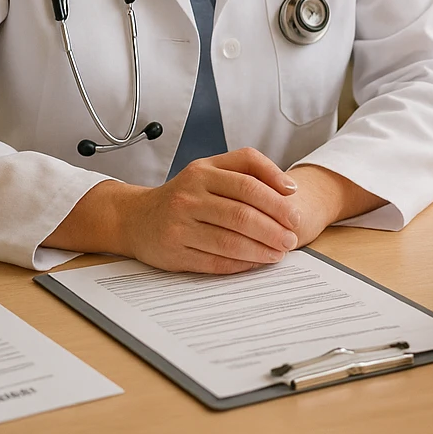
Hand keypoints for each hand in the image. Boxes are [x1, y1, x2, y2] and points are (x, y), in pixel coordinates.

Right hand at [118, 147, 301, 273]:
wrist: (137, 218)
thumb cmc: (186, 193)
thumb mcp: (212, 170)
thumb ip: (249, 169)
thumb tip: (288, 188)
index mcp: (203, 171)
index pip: (248, 183)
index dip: (277, 199)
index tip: (296, 213)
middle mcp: (188, 196)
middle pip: (241, 213)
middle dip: (273, 228)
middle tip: (292, 238)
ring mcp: (179, 225)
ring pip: (229, 240)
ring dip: (261, 250)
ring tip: (280, 253)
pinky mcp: (174, 252)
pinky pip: (214, 261)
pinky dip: (240, 264)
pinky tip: (256, 262)